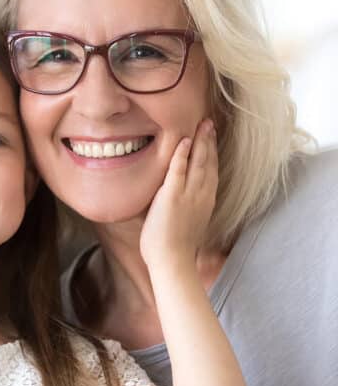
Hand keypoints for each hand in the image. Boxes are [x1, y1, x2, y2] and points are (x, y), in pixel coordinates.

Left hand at [140, 119, 217, 268]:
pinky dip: (182, 154)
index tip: (212, 138)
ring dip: (201, 141)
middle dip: (209, 141)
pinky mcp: (172, 196)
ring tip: (203, 124)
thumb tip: (174, 202)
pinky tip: (184, 140)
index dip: (212, 153)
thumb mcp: (186, 223)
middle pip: (209, 162)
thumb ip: (183, 208)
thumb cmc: (174, 248)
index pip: (212, 172)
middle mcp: (202, 195)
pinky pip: (178, 170)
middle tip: (210, 123)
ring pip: (198, 162)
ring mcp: (188, 195)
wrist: (172, 262)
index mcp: (206, 202)